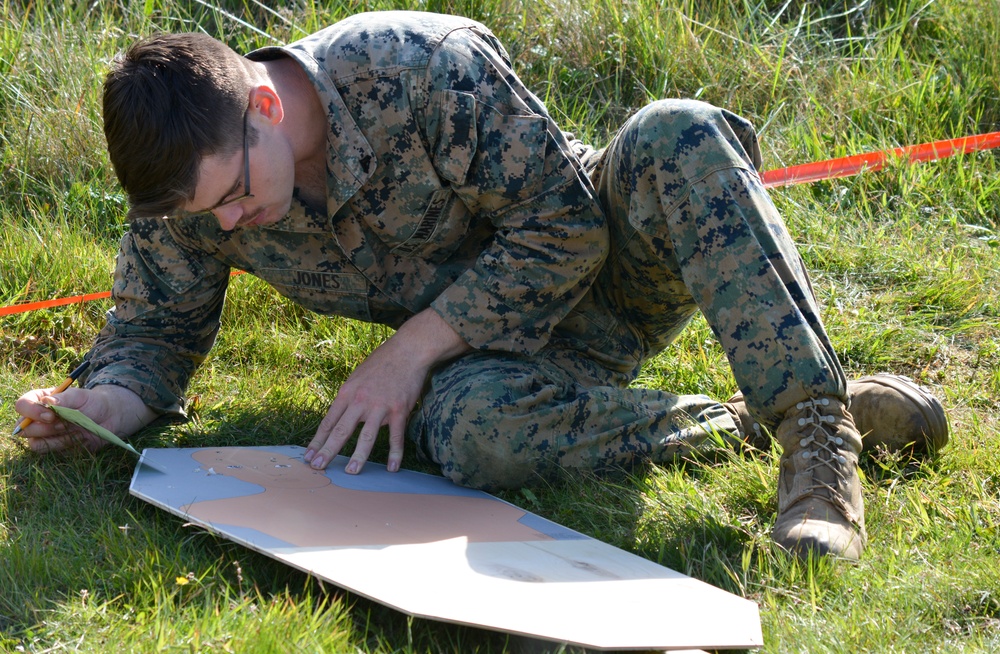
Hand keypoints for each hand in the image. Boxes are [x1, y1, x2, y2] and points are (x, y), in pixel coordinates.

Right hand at [13, 384, 154, 453]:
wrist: (110, 417)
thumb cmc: (94, 402)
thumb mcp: (81, 395)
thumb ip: (64, 398)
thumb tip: (46, 400)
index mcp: (41, 401)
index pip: (22, 405)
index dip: (31, 411)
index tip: (50, 414)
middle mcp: (38, 418)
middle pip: (25, 429)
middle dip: (45, 428)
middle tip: (64, 423)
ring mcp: (46, 434)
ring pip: (36, 444)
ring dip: (56, 438)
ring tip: (75, 429)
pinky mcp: (56, 446)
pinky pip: (51, 451)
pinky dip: (64, 445)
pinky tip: (78, 437)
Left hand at [305, 309, 469, 474]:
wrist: (407, 351)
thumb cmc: (382, 362)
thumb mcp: (358, 377)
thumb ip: (350, 397)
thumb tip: (342, 416)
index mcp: (347, 393)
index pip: (329, 422)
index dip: (318, 441)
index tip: (309, 456)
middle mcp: (361, 401)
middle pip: (342, 431)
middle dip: (328, 451)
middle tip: (318, 467)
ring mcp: (380, 407)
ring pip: (367, 437)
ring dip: (358, 456)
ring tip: (351, 472)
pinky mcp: (399, 410)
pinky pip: (396, 436)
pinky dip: (395, 453)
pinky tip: (392, 468)